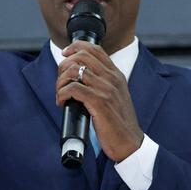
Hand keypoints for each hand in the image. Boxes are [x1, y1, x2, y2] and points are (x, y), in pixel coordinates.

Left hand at [56, 41, 143, 161]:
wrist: (130, 143)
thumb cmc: (119, 123)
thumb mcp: (115, 96)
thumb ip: (102, 84)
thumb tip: (79, 78)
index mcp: (116, 75)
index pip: (95, 49)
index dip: (76, 47)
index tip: (65, 54)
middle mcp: (112, 78)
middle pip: (81, 56)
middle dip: (64, 65)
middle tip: (60, 81)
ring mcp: (106, 89)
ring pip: (75, 70)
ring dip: (60, 81)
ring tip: (61, 93)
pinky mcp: (99, 102)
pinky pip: (73, 88)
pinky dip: (62, 93)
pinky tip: (62, 102)